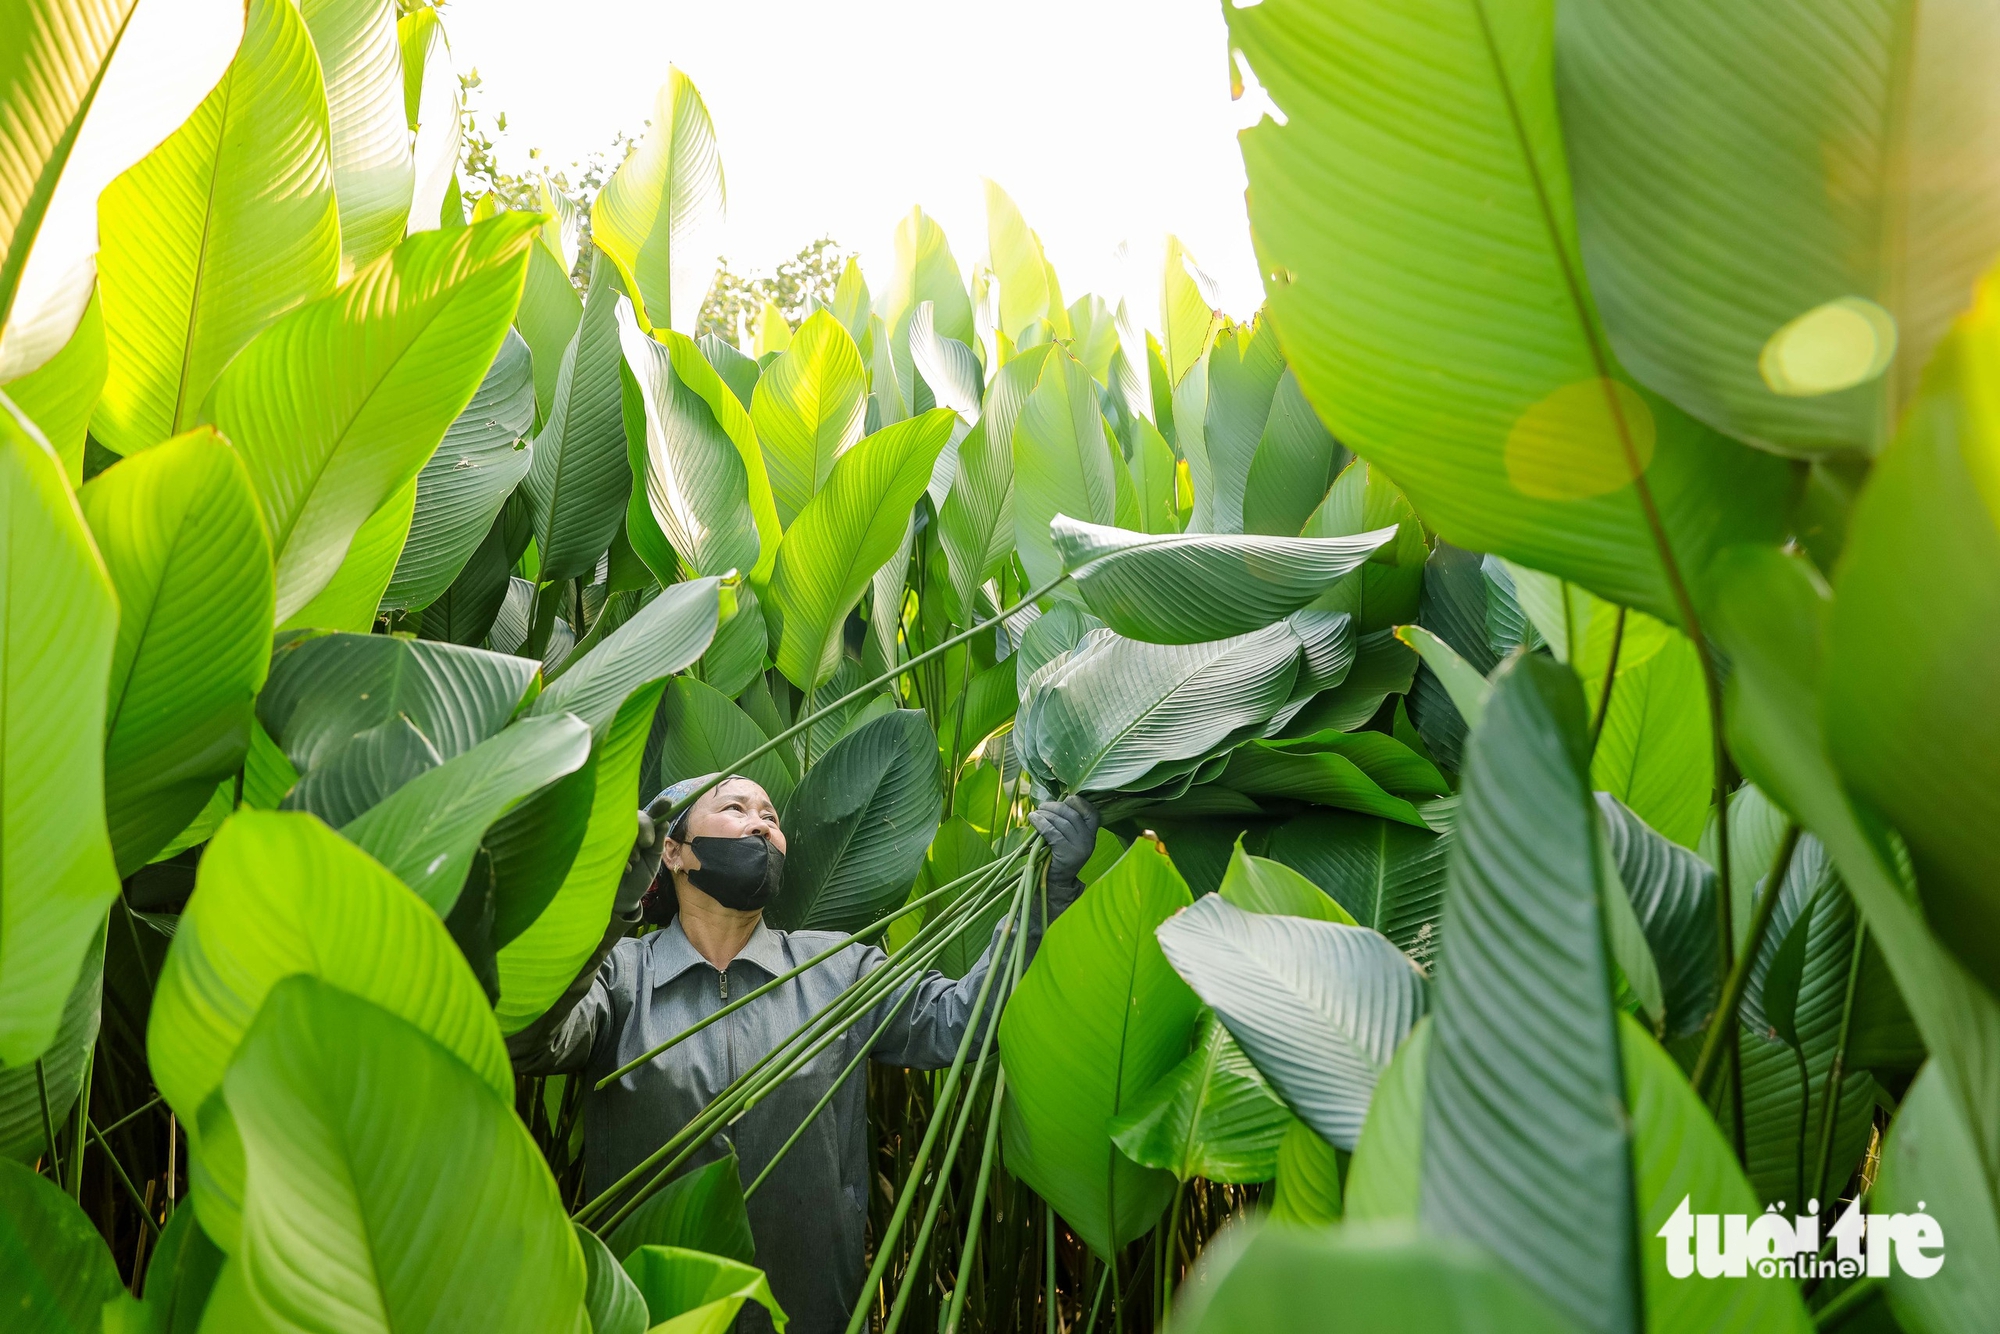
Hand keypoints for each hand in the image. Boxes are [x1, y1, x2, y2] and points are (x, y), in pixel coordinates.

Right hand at [615, 806, 665, 916]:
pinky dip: (622, 855)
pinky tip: (625, 868)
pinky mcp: (599, 847)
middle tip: (647, 843)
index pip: (651, 814)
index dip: (659, 806)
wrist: (622, 898)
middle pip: (636, 816)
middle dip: (645, 826)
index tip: (667, 803)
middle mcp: (628, 830)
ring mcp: (613, 837)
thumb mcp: (652, 861)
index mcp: (644, 831)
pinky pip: (610, 842)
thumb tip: (664, 822)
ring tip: (634, 861)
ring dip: (632, 844)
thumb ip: (658, 842)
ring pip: (624, 827)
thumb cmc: (639, 877)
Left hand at [1027, 795, 1097, 915]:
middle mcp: (1089, 840)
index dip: (1079, 802)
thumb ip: (1066, 822)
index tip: (1066, 798)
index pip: (1091, 813)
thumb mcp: (1068, 838)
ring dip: (1046, 814)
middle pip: (1072, 815)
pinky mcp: (1067, 853)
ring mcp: (1080, 848)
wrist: (1055, 883)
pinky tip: (1033, 819)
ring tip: (1035, 813)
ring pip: (1061, 823)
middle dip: (1055, 807)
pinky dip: (1041, 823)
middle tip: (1042, 806)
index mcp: (1092, 835)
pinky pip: (1052, 832)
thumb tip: (1052, 801)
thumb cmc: (1057, 856)